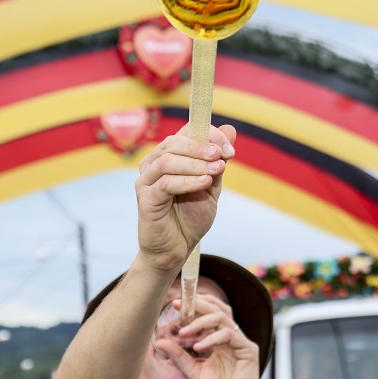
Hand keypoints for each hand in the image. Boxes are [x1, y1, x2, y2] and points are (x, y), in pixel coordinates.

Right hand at [135, 124, 235, 272]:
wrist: (177, 249)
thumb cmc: (190, 217)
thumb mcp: (211, 185)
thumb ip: (217, 160)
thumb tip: (231, 129)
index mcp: (168, 156)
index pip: (185, 132)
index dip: (208, 135)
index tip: (230, 150)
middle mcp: (153, 164)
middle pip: (174, 142)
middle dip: (201, 147)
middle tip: (222, 156)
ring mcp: (146, 181)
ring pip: (168, 160)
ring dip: (196, 163)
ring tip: (216, 170)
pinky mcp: (146, 199)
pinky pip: (165, 184)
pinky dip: (188, 181)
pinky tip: (205, 183)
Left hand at [156, 295, 259, 378]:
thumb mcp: (193, 371)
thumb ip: (179, 356)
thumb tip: (160, 341)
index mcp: (221, 340)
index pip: (211, 313)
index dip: (195, 306)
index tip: (175, 304)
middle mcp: (233, 337)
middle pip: (218, 309)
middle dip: (198, 305)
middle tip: (179, 306)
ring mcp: (241, 342)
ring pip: (222, 318)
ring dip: (201, 322)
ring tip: (184, 333)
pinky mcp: (248, 350)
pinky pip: (229, 335)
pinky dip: (212, 338)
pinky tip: (198, 347)